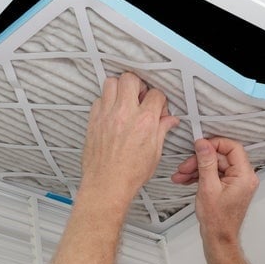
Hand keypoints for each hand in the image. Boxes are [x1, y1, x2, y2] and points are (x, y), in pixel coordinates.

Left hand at [80, 72, 178, 205]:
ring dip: (119, 88)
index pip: (156, 94)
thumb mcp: (154, 152)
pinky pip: (98, 99)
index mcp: (145, 121)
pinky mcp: (94, 120)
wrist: (107, 185)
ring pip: (111, 82)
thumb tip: (170, 120)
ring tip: (123, 101)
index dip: (158, 99)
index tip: (156, 108)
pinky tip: (111, 113)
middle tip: (139, 97)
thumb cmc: (130, 174)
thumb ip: (162, 130)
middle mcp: (125, 113)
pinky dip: (105, 101)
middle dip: (137, 85)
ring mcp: (107, 115)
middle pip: (130, 79)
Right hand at [171, 137, 258, 245]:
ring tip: (181, 176)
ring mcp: (235, 182)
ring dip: (196, 169)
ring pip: (214, 165)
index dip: (214, 144)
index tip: (199, 146)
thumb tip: (203, 144)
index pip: (232, 147)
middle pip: (220, 157)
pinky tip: (186, 179)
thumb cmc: (217, 219)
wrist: (218, 238)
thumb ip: (206, 162)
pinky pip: (214, 174)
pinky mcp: (228, 186)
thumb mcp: (208, 187)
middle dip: (199, 160)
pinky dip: (200, 175)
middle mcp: (243, 177)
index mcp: (244, 175)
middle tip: (184, 166)